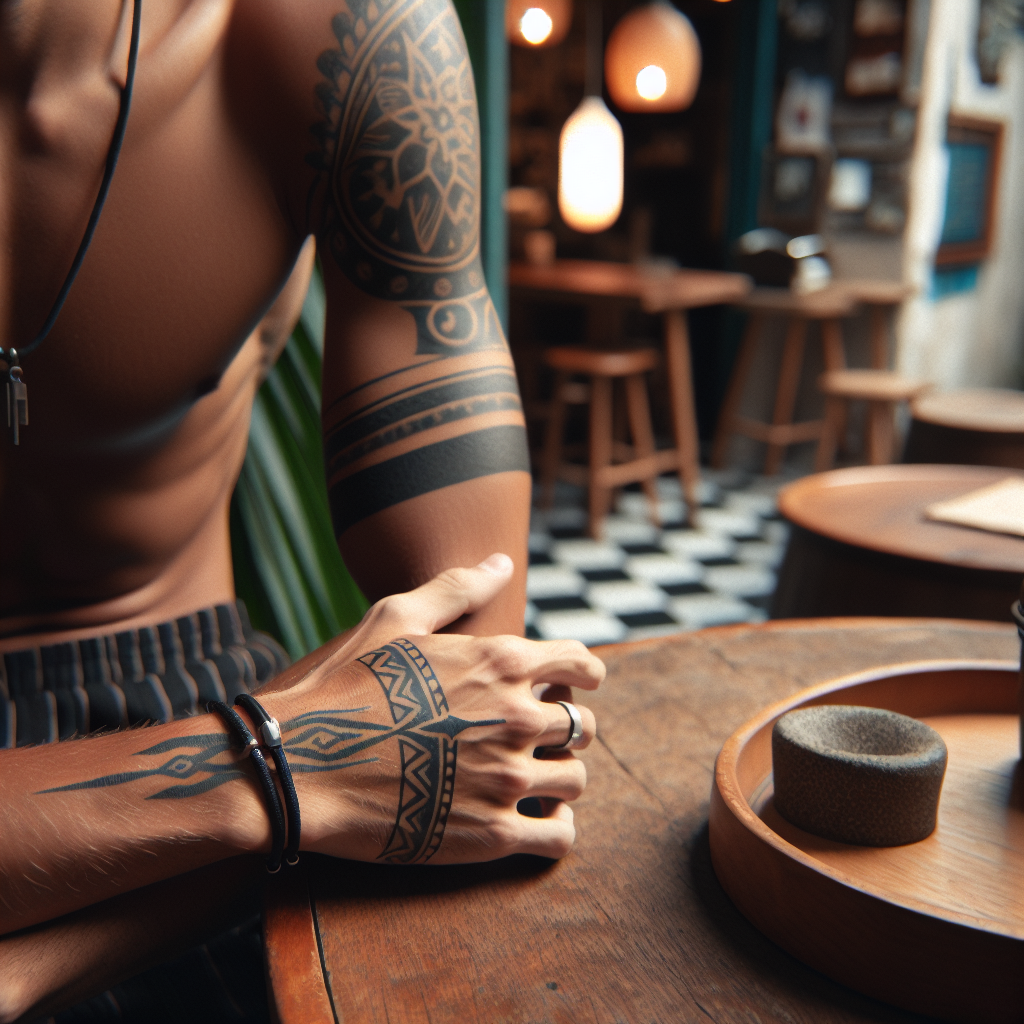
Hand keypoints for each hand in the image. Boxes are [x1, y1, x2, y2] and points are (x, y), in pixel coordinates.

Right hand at [257, 559, 603, 863]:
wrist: (300, 764)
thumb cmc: (345, 685)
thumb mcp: (396, 618)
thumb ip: (457, 587)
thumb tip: (503, 563)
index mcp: (502, 662)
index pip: (583, 666)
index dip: (586, 674)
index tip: (578, 684)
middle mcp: (516, 718)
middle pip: (584, 726)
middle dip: (569, 728)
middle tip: (541, 736)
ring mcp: (506, 778)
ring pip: (576, 780)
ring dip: (562, 777)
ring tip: (537, 778)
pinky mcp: (490, 834)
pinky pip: (559, 837)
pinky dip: (557, 830)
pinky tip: (538, 822)